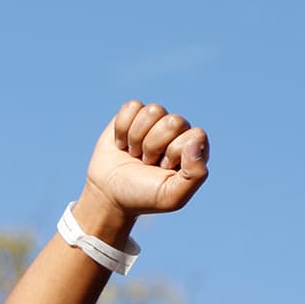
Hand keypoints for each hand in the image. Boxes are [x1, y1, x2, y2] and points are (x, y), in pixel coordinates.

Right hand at [81, 100, 210, 225]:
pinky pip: (132, 106)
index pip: (194, 135)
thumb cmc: (142, 196)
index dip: (174, 152)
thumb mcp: (172, 196)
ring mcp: (155, 122)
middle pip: (173, 122)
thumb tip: (195, 140)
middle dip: (153, 146)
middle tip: (147, 163)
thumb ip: (196, 174)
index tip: (162, 169)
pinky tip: (123, 144)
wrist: (108, 194)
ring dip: (137, 137)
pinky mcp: (133, 115)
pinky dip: (122, 128)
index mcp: (193, 151)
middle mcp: (177, 133)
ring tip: (135, 154)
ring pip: (153, 111)